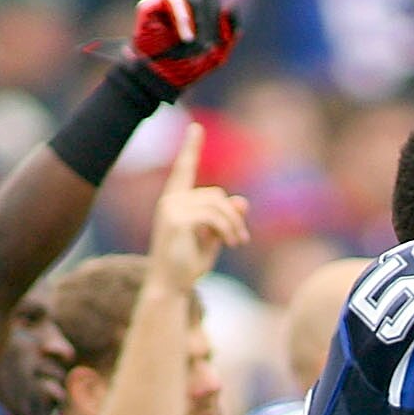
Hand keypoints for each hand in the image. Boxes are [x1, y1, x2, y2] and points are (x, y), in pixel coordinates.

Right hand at [121, 0, 241, 99]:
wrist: (162, 79)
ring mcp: (167, 1)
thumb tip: (231, 3)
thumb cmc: (189, 68)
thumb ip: (231, 29)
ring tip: (194, 46)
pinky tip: (185, 38)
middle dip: (212, 21)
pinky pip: (174, 2)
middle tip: (207, 47)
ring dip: (200, 25)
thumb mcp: (220, 53)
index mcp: (203, 6)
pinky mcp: (151, 5)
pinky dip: (184, 21)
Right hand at [145, 121, 250, 287]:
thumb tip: (243, 201)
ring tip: (238, 242)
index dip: (190, 148)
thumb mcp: (213, 237)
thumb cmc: (188, 264)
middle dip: (232, 215)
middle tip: (241, 239)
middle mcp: (170, 201)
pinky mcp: (177, 220)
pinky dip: (228, 228)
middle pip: (215, 194)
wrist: (171, 286)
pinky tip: (231, 243)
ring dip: (233, 224)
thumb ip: (225, 218)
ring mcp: (172, 209)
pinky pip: (213, 215)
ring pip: (217, 204)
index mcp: (175, 201)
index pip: (184, 169)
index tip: (196, 128)